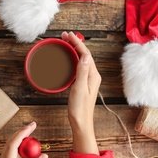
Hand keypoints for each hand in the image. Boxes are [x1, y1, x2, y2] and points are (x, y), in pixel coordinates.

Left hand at [0, 122, 47, 157]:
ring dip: (19, 138)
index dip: (22, 133)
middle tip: (33, 125)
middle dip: (21, 132)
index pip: (13, 145)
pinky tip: (25, 145)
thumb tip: (44, 155)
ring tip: (31, 133)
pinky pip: (9, 153)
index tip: (32, 126)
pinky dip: (17, 147)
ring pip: (8, 146)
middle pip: (10, 143)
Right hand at [62, 32, 100, 154]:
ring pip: (82, 59)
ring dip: (74, 49)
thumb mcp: (79, 89)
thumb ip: (82, 72)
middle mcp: (92, 75)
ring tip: (66, 43)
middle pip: (84, 54)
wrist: (81, 122)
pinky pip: (79, 66)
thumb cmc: (80, 108)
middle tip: (64, 36)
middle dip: (75, 43)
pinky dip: (73, 59)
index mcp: (93, 75)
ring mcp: (89, 79)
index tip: (68, 35)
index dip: (77, 43)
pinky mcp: (83, 83)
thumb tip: (84, 55)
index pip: (85, 54)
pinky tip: (68, 58)